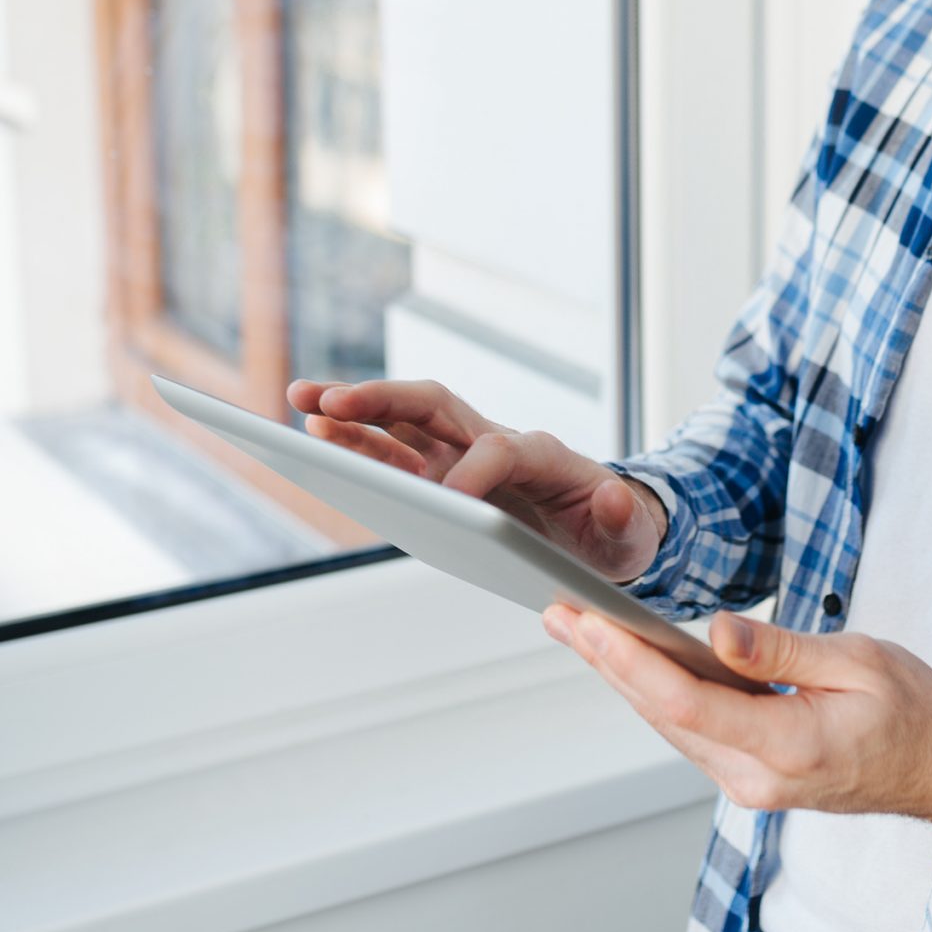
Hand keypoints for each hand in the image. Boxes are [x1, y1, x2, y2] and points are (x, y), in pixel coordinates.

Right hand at [285, 376, 666, 583]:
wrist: (604, 527)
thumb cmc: (614, 530)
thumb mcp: (629, 531)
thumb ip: (622, 517)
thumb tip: (612, 495)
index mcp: (541, 454)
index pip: (499, 449)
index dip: (474, 471)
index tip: (451, 502)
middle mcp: (493, 442)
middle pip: (434, 406)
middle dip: (383, 401)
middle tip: (331, 402)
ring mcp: (461, 456)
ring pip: (402, 422)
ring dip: (353, 412)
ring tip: (301, 405)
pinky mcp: (440, 476)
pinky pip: (393, 454)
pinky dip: (356, 445)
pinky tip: (316, 442)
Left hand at [542, 603, 931, 834]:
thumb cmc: (915, 712)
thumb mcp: (858, 661)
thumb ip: (781, 650)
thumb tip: (717, 632)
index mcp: (789, 747)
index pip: (687, 702)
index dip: (629, 661)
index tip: (587, 623)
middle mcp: (758, 778)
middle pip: (664, 715)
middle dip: (606, 661)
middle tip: (558, 614)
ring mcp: (753, 785)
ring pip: (671, 726)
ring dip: (623, 677)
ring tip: (579, 629)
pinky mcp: (753, 778)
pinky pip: (694, 732)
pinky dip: (658, 694)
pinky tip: (632, 662)